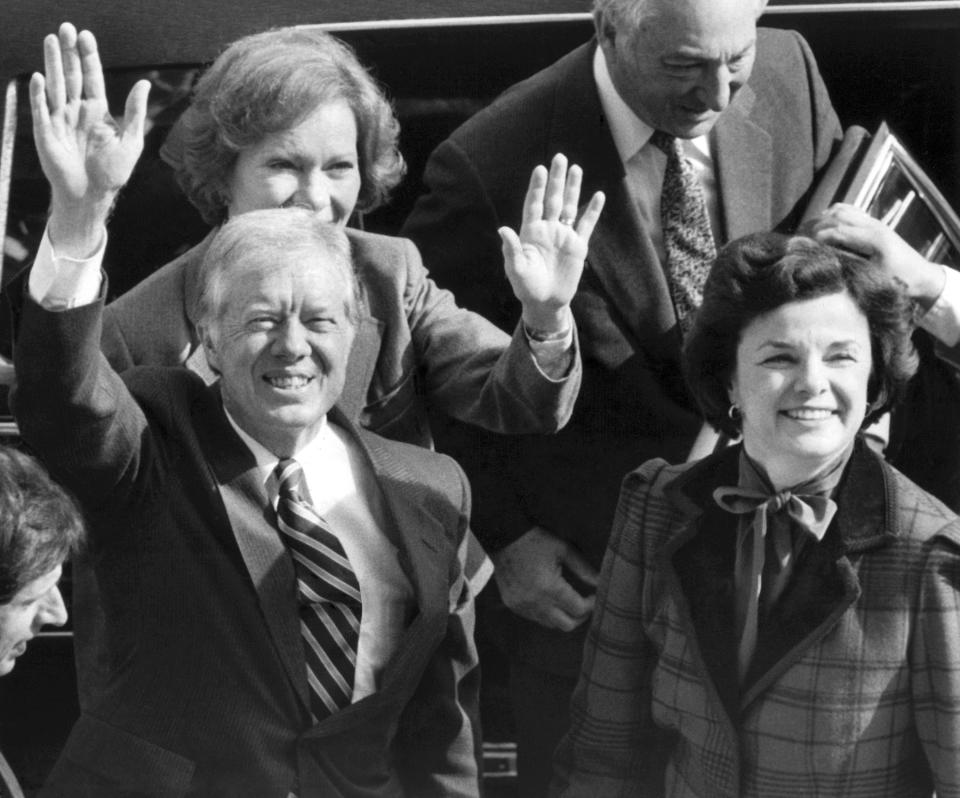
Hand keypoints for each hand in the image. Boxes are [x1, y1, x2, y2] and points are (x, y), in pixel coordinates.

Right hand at [29, 22, 149, 255]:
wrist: (92, 195)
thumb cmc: (113, 172)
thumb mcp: (132, 141)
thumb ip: (135, 111)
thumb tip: (143, 82)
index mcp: (97, 111)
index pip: (91, 77)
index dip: (88, 57)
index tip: (86, 36)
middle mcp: (76, 111)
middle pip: (71, 75)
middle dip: (68, 52)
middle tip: (67, 28)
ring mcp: (59, 119)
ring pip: (55, 86)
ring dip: (52, 63)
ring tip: (52, 39)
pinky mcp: (46, 133)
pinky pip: (42, 110)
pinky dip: (41, 95)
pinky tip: (41, 78)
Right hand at [490, 525, 597, 631]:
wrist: (503, 537)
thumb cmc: (536, 541)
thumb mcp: (564, 550)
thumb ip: (584, 569)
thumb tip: (601, 583)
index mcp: (549, 587)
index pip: (579, 609)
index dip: (592, 604)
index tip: (595, 595)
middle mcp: (535, 602)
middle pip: (567, 625)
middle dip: (581, 616)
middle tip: (586, 602)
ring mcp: (522, 606)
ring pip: (551, 624)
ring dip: (563, 616)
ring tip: (569, 601)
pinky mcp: (513, 605)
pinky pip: (536, 618)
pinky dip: (547, 613)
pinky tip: (550, 599)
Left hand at [500, 153, 604, 332]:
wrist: (545, 302)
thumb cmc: (526, 287)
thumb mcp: (516, 269)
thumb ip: (512, 249)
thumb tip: (503, 229)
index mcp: (530, 232)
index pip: (534, 204)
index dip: (537, 187)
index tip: (539, 169)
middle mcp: (547, 229)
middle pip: (553, 199)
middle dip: (556, 179)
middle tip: (559, 157)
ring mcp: (563, 236)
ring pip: (570, 207)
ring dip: (573, 188)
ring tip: (577, 168)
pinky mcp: (578, 246)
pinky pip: (586, 225)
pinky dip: (593, 210)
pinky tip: (598, 195)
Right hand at [810, 202, 944, 308]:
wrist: (922, 275)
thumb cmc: (899, 281)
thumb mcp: (874, 278)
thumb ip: (850, 265)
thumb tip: (825, 259)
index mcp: (873, 239)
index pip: (838, 230)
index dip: (818, 237)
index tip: (803, 246)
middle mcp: (873, 226)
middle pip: (838, 216)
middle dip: (817, 225)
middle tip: (801, 238)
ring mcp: (875, 222)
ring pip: (843, 209)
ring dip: (825, 217)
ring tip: (810, 231)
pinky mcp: (875, 224)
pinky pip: (851, 210)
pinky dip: (835, 213)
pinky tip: (826, 224)